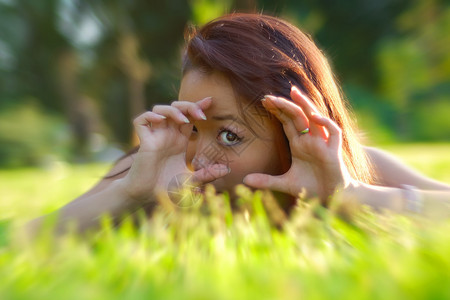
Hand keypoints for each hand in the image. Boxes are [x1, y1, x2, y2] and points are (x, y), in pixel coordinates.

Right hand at [120, 97, 228, 202]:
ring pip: (159, 110)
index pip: (189, 116)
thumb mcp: (191, 181)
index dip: (197, 106)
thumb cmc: (166, 187)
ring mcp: (155, 136)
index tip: (210, 101)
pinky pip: (141, 121)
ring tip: (183, 120)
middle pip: (176, 108)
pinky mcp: (143, 142)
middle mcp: (167, 135)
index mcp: (179, 140)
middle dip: (188, 105)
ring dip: (172, 110)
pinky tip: (160, 121)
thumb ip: (207, 174)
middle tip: (200, 114)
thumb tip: (226, 169)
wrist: (148, 196)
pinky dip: (149, 116)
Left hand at [243, 86, 353, 201]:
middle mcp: (310, 140)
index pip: (287, 122)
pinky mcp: (334, 151)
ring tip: (293, 93)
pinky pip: (333, 131)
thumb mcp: (285, 184)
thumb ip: (266, 181)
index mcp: (298, 144)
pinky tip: (314, 117)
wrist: (332, 197)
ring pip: (315, 118)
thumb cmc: (311, 187)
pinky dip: (325, 122)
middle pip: (297, 116)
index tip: (263, 101)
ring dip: (305, 105)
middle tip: (269, 96)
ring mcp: (322, 143)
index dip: (277, 111)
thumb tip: (244, 180)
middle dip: (284, 105)